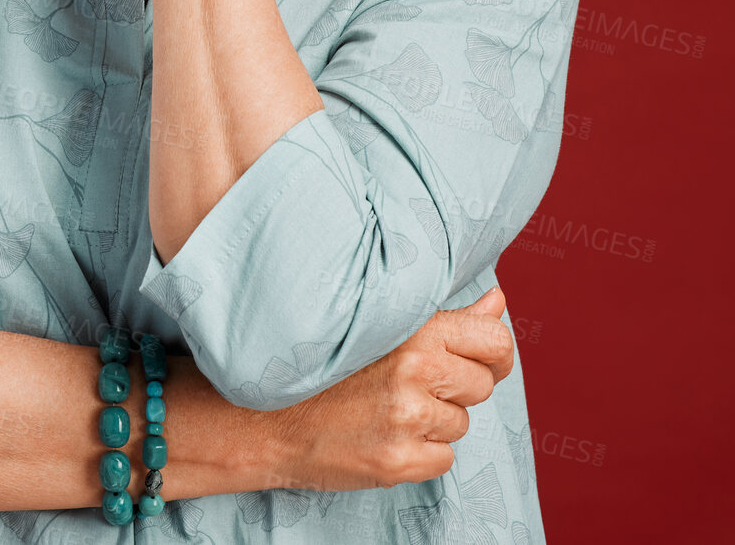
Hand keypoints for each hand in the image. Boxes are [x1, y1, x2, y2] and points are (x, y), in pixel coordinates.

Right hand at [255, 285, 515, 491]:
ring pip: (461, 423)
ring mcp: (407, 418)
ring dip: (434, 420)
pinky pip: (443, 458)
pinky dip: (420, 451)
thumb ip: (447, 316)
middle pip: (483, 385)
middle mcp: (414, 369)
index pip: (494, 340)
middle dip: (458, 388)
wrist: (262, 416)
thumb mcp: (381, 327)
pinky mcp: (400, 460)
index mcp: (412, 328)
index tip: (481, 360)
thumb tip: (498, 301)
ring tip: (386, 407)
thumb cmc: (319, 363)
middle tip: (414, 384)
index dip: (494, 353)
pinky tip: (383, 433)